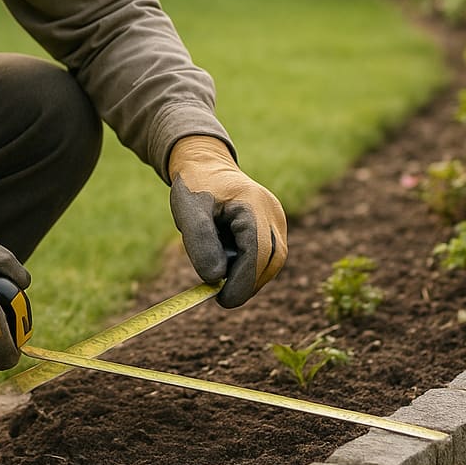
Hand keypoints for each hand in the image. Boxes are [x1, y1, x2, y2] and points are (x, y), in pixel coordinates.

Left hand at [168, 136, 286, 307]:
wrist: (205, 165)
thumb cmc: (195, 186)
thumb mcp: (188, 211)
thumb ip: (200, 242)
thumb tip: (216, 278)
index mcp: (253, 203)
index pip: (258, 251)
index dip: (242, 280)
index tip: (220, 299)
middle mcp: (273, 212)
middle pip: (271, 260)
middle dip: (246, 282)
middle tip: (219, 295)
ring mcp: (277, 219)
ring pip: (272, 261)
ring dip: (247, 273)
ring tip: (218, 263)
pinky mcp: (274, 227)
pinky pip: (267, 255)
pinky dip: (247, 264)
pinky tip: (226, 256)